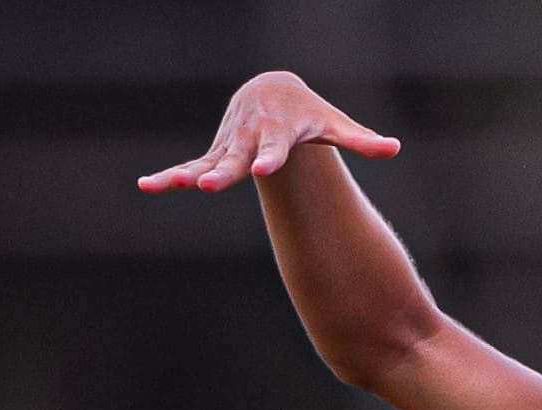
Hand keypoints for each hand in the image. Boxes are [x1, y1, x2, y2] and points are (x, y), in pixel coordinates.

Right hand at [137, 70, 399, 194]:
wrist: (273, 91)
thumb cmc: (310, 114)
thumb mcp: (334, 125)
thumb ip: (361, 139)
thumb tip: (394, 147)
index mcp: (279, 133)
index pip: (276, 149)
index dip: (270, 159)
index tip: (263, 169)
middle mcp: (250, 139)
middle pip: (236, 157)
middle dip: (224, 170)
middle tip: (208, 185)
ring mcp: (231, 146)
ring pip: (208, 162)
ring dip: (188, 173)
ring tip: (168, 185)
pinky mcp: (218, 154)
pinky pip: (191, 165)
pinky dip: (170, 175)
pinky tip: (147, 186)